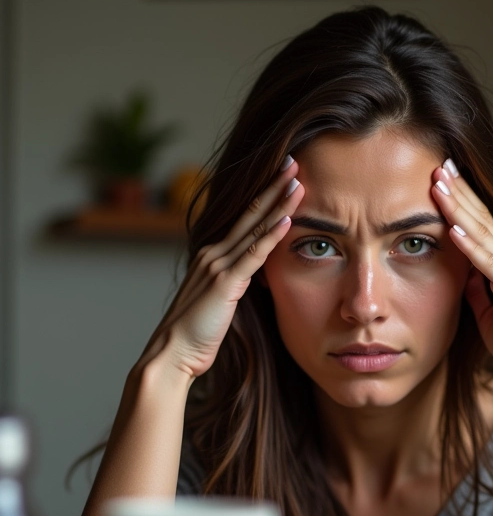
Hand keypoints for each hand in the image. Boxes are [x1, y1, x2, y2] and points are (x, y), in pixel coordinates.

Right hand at [139, 159, 303, 377]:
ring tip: (297, 180)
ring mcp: (217, 265)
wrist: (172, 354)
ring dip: (278, 203)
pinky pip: (252, 255)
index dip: (265, 196)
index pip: (245, 219)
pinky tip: (288, 219)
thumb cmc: (196, 333)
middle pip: (249, 213)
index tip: (284, 177)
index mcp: (213, 255)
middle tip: (293, 162)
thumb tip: (251, 275)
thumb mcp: (217, 300)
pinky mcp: (224, 283)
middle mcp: (213, 253)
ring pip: (254, 228)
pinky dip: (271, 236)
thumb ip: (233, 282)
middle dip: (273, 187)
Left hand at [431, 161, 492, 394]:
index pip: (481, 227)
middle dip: (460, 192)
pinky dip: (470, 245)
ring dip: (460, 209)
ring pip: (483, 234)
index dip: (461, 202)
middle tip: (439, 164)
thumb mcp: (488, 314)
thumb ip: (476, 290)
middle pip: (482, 220)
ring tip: (440, 184)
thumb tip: (460, 272)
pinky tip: (453, 228)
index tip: (441, 180)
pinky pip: (488, 265)